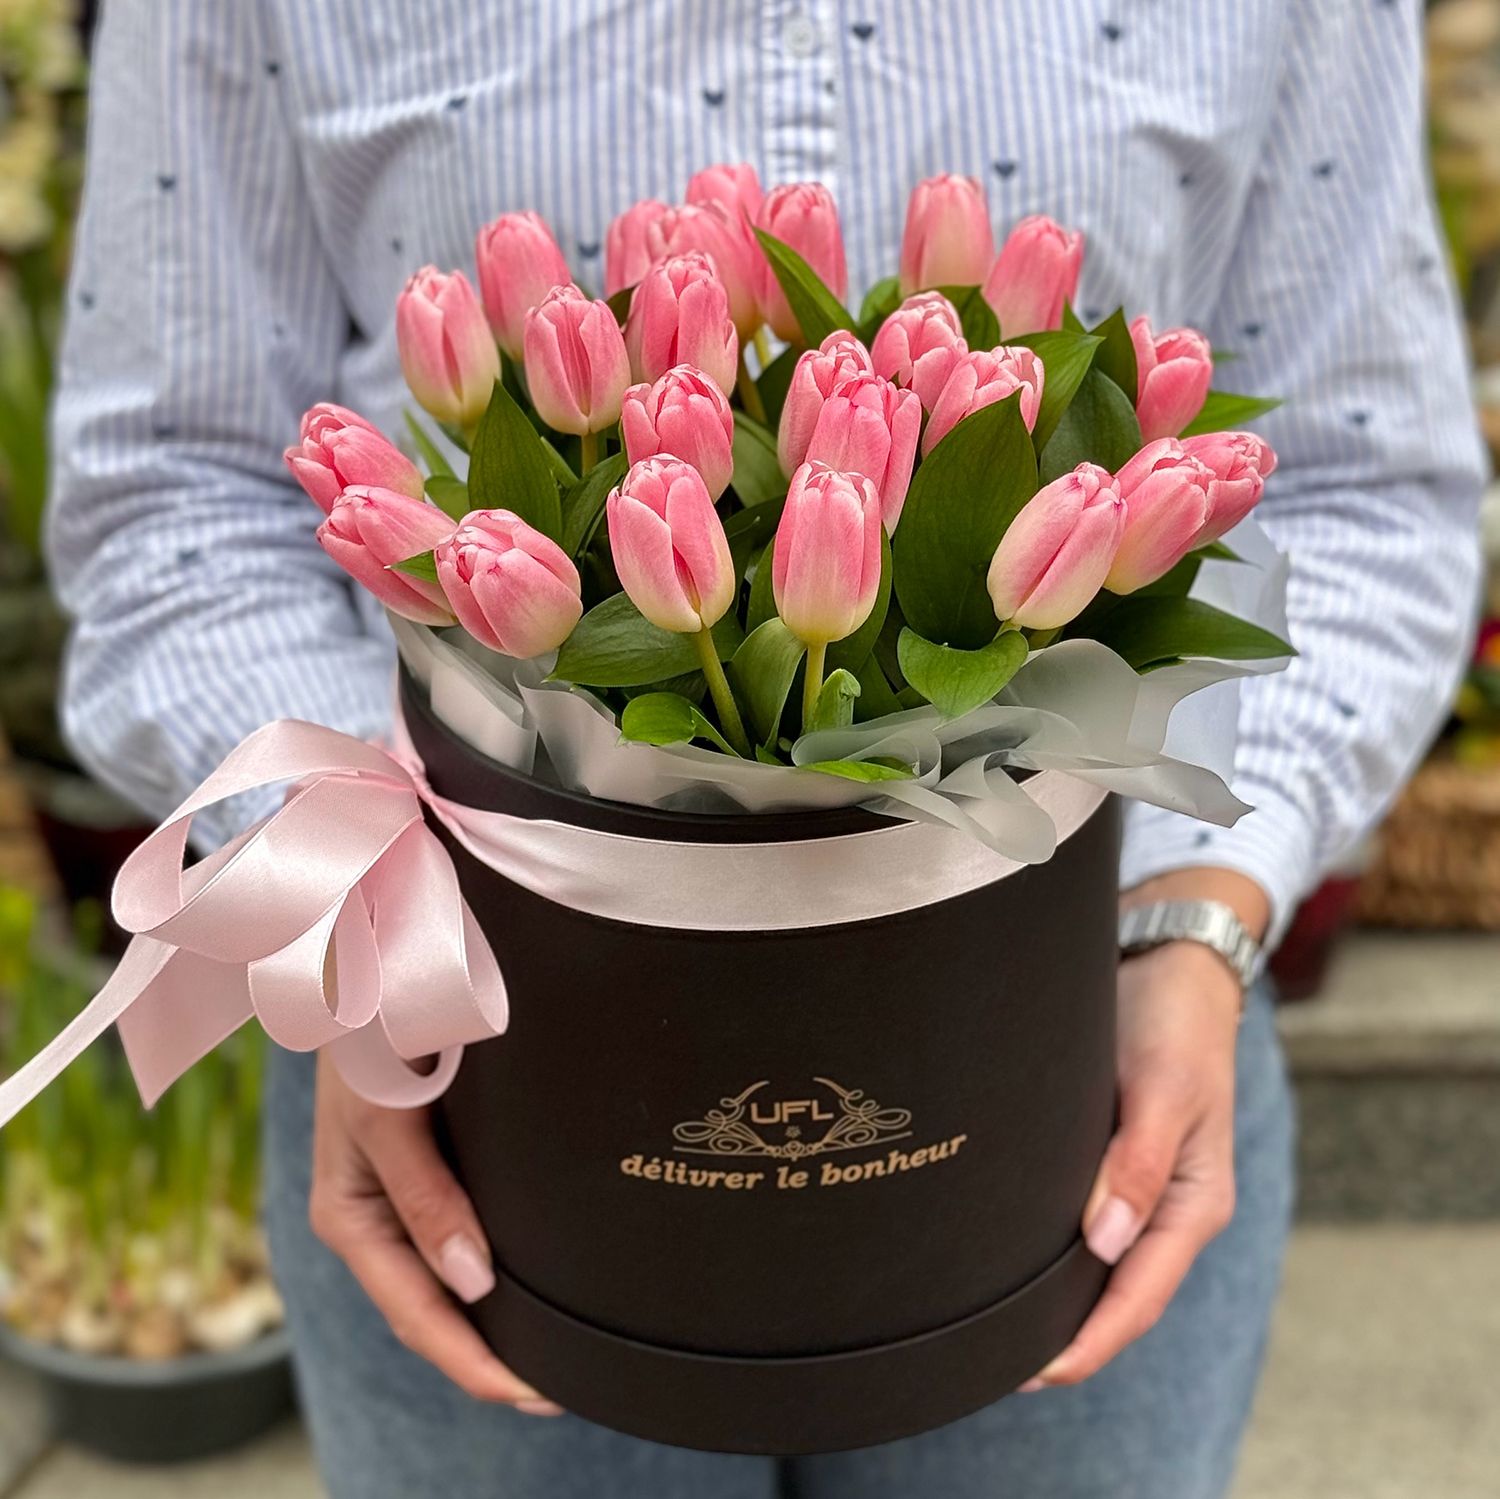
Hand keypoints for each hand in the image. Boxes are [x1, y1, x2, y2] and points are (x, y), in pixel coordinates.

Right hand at [308, 1054, 561, 1412]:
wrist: (369, 967)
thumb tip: (473, 1282)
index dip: (473, 1361)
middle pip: (433, 1310)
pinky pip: (457, 1241)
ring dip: (492, 1322)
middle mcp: (373, 1218)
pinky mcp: (425, 1172)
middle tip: (561, 1387)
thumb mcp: (388, 1116)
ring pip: (446, 1282)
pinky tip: (529, 1286)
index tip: (530, 1393)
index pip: (418, 1314)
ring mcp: (397, 1198)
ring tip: (555, 1355)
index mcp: (351, 1216)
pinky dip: (492, 1275)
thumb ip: (426, 1198)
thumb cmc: (370, 1035)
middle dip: (489, 1356)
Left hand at [1021, 937, 1240, 1390]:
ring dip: (1060, 1302)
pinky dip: (1058, 1257)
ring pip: (1103, 1266)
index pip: (1140, 1296)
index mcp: (1195, 1201)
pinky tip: (1016, 1263)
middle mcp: (1172, 1207)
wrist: (1172, 967)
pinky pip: (1090, 1226)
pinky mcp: (1120, 1163)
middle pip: (1120, 1294)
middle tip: (996, 1365)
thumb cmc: (1172, 1022)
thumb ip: (1140, 1163)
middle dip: (1068, 1337)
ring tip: (997, 1331)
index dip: (1090, 1341)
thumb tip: (1106, 1241)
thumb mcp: (1163, 1086)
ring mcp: (1147, 1189)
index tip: (1037, 1371)